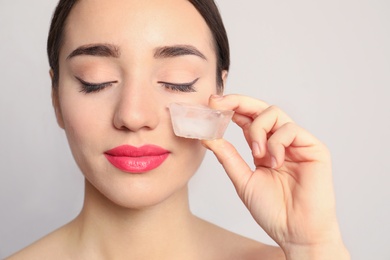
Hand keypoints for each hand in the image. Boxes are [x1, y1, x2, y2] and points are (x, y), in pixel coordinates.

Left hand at [202, 94, 348, 258]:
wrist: (295, 232)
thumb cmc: (272, 210)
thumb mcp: (243, 180)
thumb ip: (228, 156)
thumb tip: (208, 136)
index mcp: (263, 148)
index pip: (247, 119)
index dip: (231, 108)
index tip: (212, 103)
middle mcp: (280, 142)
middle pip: (260, 109)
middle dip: (239, 102)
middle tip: (220, 103)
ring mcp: (297, 143)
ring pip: (274, 113)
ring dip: (258, 130)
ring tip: (257, 155)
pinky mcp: (314, 148)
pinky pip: (291, 130)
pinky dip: (276, 143)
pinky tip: (274, 161)